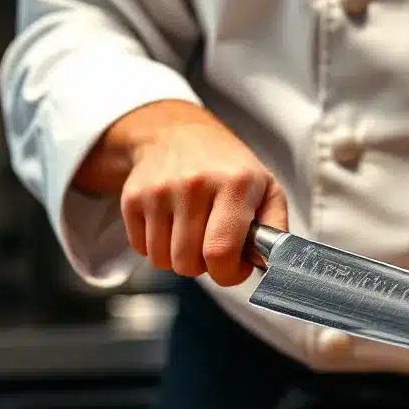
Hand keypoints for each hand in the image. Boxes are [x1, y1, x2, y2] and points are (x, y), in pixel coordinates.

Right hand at [104, 101, 288, 286]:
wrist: (179, 134)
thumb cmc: (229, 169)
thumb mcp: (266, 189)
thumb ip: (275, 229)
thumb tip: (272, 265)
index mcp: (235, 184)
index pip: (221, 253)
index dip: (229, 273)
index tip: (234, 266)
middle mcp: (194, 184)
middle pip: (188, 263)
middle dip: (203, 266)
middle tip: (211, 243)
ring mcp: (159, 190)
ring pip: (163, 261)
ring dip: (179, 257)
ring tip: (191, 233)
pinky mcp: (132, 197)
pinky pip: (142, 249)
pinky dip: (156, 246)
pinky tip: (170, 225)